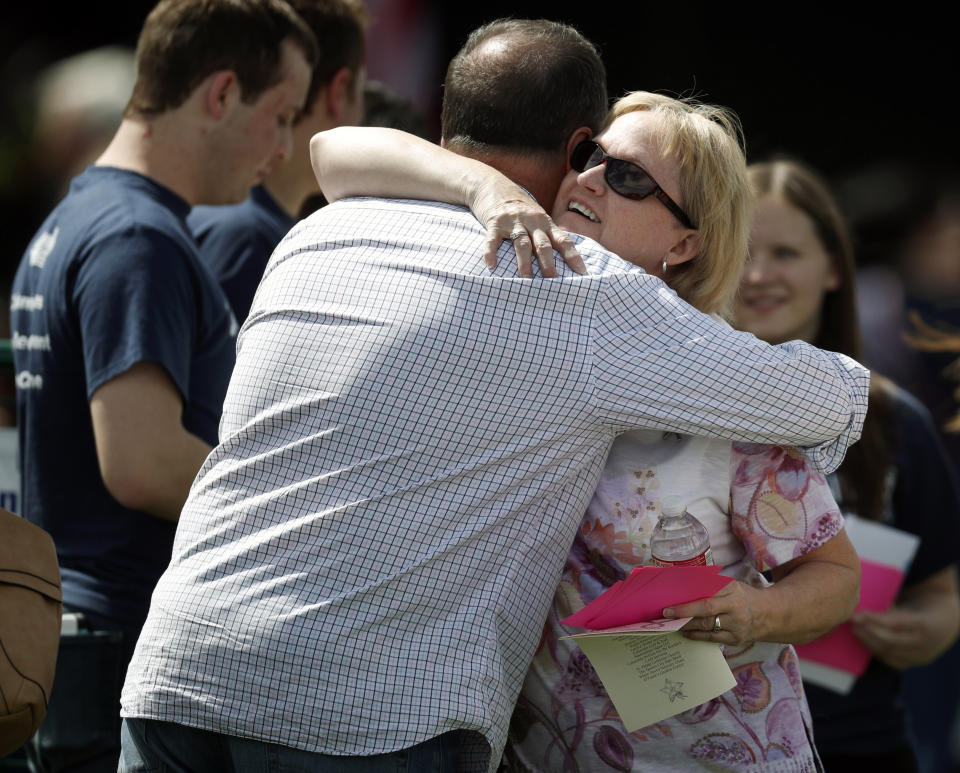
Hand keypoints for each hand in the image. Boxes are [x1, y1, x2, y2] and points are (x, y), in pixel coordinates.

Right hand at [464, 176, 582, 277]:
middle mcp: (532, 221)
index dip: (573, 256)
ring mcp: (513, 221)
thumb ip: (548, 235)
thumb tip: (564, 260)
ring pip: (521, 244)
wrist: (494, 185)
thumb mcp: (538, 218)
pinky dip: (491, 252)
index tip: (581, 272)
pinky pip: (493, 239)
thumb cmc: (520, 208)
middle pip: (543, 244)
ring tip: (526, 280)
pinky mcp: (495, 222)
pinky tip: (491, 265)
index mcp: (545, 223)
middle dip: (548, 263)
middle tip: (553, 281)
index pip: (563, 240)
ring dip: (524, 263)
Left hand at [663, 580, 763, 646]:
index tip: (669, 606)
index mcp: (733, 590)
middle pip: (705, 613)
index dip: (686, 604)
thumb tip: (681, 587)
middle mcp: (735, 608)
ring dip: (686, 625)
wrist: (768, 614)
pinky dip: (696, 635)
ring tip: (671, 623)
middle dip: (683, 615)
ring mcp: (737, 626)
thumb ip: (710, 586)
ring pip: (707, 627)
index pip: (706, 598)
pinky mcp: (736, 639)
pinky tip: (685, 632)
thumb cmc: (742, 596)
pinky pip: (712, 638)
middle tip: (665, 616)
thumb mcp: (730, 585)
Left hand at [852, 607, 942, 669]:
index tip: (857, 613)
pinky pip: (892, 660)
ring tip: (855, 630)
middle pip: (891, 641)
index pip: (896, 623)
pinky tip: (865, 641)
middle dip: (868, 632)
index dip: (875, 619)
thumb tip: (864, 607)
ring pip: (890, 652)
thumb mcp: (912, 599)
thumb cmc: (923, 604)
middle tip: (852, 622)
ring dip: (869, 642)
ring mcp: (921, 655)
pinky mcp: (916, 662)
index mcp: (925, 623)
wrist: (947, 621)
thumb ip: (892, 606)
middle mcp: (924, 643)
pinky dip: (877, 651)